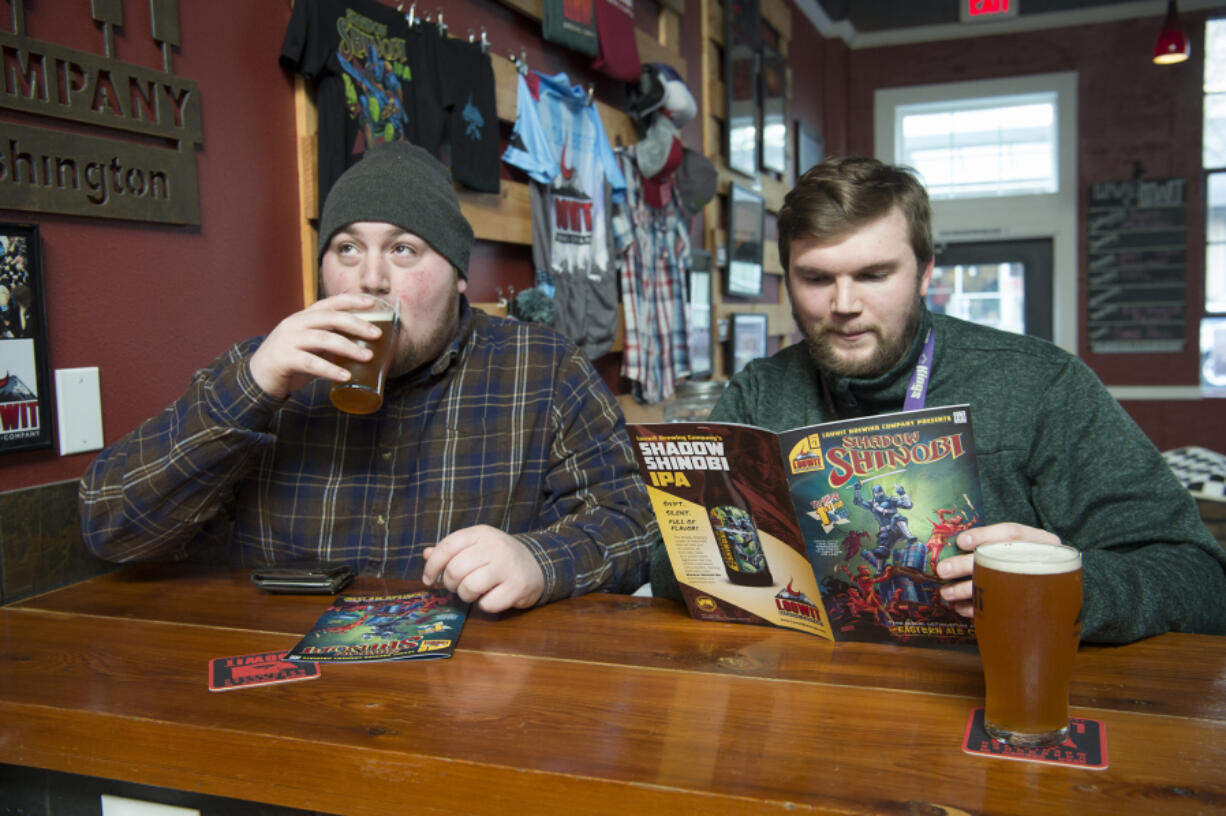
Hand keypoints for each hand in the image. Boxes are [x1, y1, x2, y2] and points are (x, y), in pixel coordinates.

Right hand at [248, 293, 384, 398]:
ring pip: (323, 339)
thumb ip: (330, 343)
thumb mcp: (310, 347)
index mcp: (303, 318)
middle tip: (377, 334)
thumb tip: (362, 346)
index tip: (372, 302)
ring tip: (368, 356)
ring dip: (348, 347)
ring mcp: (288, 340)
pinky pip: (311, 363)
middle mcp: (295, 324)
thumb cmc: (289, 361)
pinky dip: (331, 369)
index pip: (329, 303)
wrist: (257, 378)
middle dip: (356, 324)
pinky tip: (346, 376)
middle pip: (330, 317)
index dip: (351, 301)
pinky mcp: (283, 359)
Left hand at [421, 525, 545, 613]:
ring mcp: (508, 566)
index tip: (428, 579)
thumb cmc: (499, 557)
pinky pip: (488, 604)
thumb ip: (452, 550)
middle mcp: (495, 546)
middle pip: (456, 570)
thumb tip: (426, 554)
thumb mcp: (477, 546)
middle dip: (451, 584)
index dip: (432, 565)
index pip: (447, 546)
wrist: (537, 564)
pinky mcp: (518, 587)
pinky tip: (493, 596)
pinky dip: (486, 605)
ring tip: (475, 592)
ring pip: (469, 587)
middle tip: (459, 586)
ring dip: (467, 595)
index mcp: (481, 533)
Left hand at [935, 522, 1062, 616]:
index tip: (960, 541)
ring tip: (946, 593)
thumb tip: (956, 545)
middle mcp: (1042, 561)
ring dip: (966, 590)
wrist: (1060, 592)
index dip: (984, 535)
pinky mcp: (1031, 607)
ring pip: (997, 586)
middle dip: (967, 565)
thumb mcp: (1021, 546)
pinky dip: (978, 609)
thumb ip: (995, 543)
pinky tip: (961, 609)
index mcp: (1040, 541)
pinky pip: (1001, 609)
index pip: (1012, 532)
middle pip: (1000, 559)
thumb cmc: (1031, 561)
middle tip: (943, 570)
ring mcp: (1039, 585)